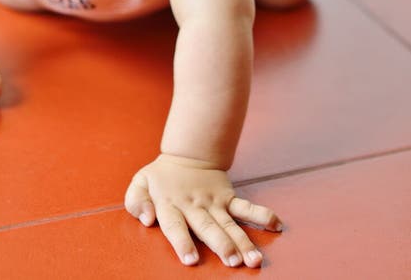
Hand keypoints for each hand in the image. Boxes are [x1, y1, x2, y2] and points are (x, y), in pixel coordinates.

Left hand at [124, 154, 281, 267]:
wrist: (187, 153)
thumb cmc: (161, 176)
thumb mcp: (140, 183)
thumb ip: (136, 200)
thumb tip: (146, 219)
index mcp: (170, 204)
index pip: (175, 225)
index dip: (182, 241)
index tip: (191, 259)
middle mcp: (194, 206)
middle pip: (208, 227)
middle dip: (220, 244)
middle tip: (232, 261)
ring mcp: (214, 202)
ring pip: (229, 223)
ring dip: (243, 241)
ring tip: (254, 259)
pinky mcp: (228, 197)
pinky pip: (246, 207)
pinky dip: (262, 215)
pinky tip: (277, 225)